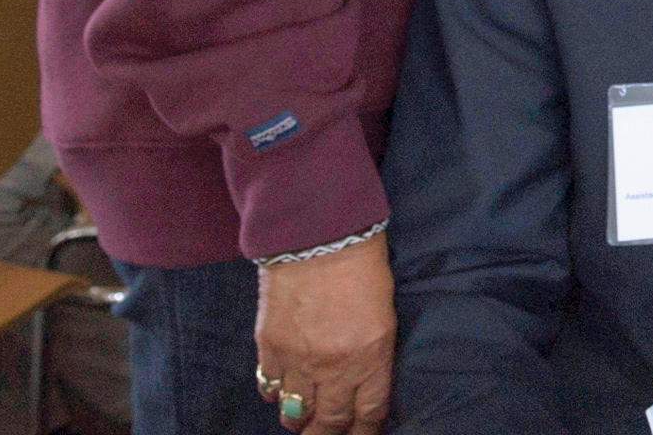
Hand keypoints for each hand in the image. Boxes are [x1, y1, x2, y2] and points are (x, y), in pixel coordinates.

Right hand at [254, 235, 393, 432]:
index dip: (366, 431)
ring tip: (302, 424)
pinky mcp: (269, 347)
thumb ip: (374, 352)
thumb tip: (364, 381)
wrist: (317, 236)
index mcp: (372, 356)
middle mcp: (335, 367)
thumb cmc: (361, 266)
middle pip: (331, 422)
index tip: (364, 434)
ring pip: (296, 412)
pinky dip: (274, 394)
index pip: (369, 412)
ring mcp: (299, 360)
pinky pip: (269, 387)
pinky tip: (279, 394)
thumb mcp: (384, 313)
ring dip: (300, 421)